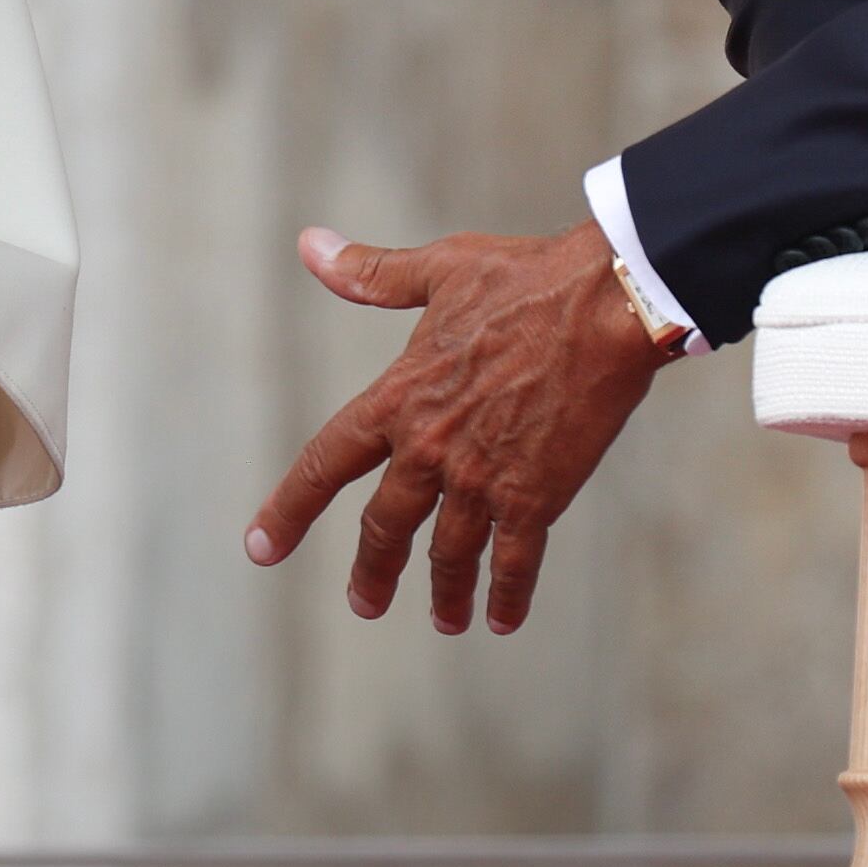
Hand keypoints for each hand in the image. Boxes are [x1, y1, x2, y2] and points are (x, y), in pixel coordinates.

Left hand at [245, 219, 671, 634]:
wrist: (607, 303)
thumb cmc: (525, 278)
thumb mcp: (438, 270)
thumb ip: (370, 275)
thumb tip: (309, 245)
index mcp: (399, 398)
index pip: (326, 463)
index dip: (288, 510)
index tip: (260, 549)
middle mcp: (431, 448)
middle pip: (385, 527)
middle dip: (372, 572)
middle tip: (363, 605)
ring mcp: (483, 478)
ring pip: (450, 554)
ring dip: (444, 593)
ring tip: (443, 620)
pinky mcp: (537, 496)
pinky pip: (515, 561)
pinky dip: (507, 594)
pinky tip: (503, 617)